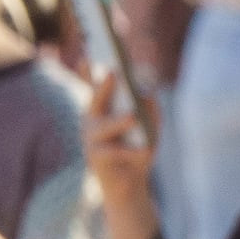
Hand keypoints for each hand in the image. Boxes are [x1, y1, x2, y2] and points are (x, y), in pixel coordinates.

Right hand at [85, 77, 156, 206]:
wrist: (130, 187)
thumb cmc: (138, 152)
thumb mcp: (150, 129)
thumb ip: (151, 110)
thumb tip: (147, 94)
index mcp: (102, 109)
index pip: (94, 84)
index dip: (89, 69)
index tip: (88, 52)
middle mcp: (91, 120)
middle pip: (96, 99)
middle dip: (103, 86)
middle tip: (114, 72)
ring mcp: (90, 138)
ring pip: (104, 126)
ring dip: (119, 121)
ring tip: (133, 117)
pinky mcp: (95, 157)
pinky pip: (113, 150)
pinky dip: (131, 150)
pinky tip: (144, 150)